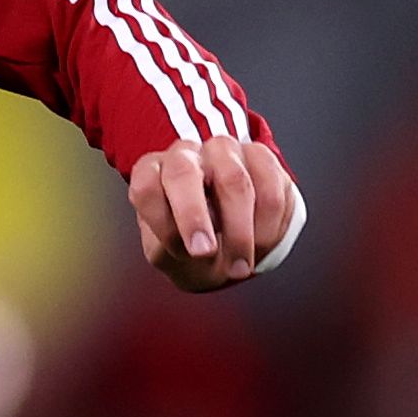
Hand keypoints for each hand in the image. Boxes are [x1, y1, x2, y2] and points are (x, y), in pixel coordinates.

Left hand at [128, 136, 299, 291]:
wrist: (226, 237)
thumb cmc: (188, 244)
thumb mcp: (168, 254)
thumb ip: (170, 244)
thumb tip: (196, 241)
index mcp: (151, 174)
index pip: (146, 188)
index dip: (164, 221)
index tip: (188, 252)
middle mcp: (183, 156)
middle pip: (182, 174)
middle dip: (194, 217)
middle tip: (205, 252)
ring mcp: (221, 151)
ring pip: (234, 181)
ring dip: (241, 233)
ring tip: (241, 266)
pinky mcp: (259, 155)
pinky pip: (271, 188)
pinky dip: (269, 225)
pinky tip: (261, 244)